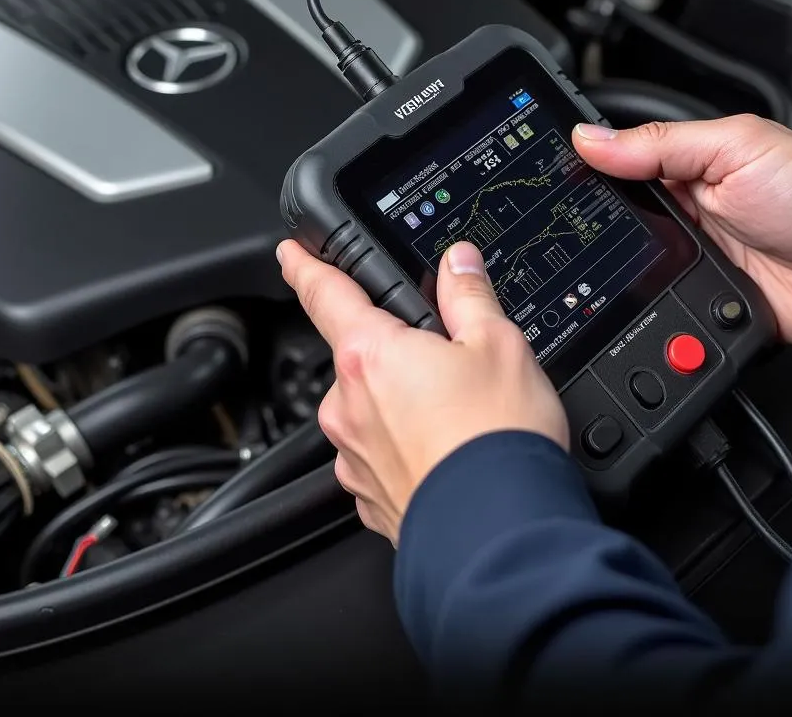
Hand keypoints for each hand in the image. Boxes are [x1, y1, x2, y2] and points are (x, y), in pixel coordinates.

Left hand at [277, 239, 567, 545]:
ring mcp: (354, 457)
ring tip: (461, 415)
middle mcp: (348, 405)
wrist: (500, 535)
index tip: (291, 255)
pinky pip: (381, 455)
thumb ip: (468, 295)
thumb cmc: (497, 439)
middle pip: (361, 356)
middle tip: (447, 360)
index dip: (304, 267)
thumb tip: (458, 263)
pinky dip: (408, 447)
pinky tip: (449, 451)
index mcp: (371, 354)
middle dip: (395, 351)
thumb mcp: (498, 343)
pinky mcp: (369, 498)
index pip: (324, 294)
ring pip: (371, 408)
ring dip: (403, 402)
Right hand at [574, 114, 791, 344]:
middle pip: (616, 230)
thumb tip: (590, 138)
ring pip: (632, 277)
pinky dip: (653, 315)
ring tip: (599, 278)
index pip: (616, 175)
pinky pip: (664, 314)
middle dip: (594, 238)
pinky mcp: (706, 308)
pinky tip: (640, 308)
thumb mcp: (734, 149)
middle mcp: (683, 220)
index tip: (548, 186)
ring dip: (621, 280)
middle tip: (570, 241)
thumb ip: (660, 145)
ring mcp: (693, 266)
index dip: (585, 180)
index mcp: (683, 173)